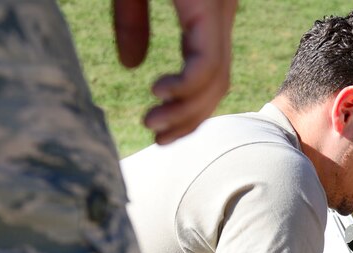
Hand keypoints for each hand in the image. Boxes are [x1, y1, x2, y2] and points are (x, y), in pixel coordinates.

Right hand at [113, 0, 236, 143]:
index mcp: (206, 8)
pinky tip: (159, 92)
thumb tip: (132, 65)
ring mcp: (220, 8)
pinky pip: (208, 62)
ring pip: (216, 79)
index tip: (158, 129)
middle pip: (216, 84)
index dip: (188, 109)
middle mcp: (221, 10)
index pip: (209, 74)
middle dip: (189, 119)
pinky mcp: (210, 4)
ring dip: (186, 112)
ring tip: (153, 124)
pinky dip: (186, 87)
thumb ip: (131, 21)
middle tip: (159, 139)